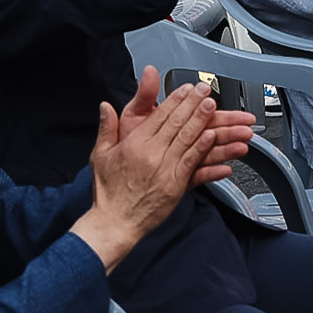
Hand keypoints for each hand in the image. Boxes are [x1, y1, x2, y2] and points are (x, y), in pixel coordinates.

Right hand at [77, 70, 234, 265]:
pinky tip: (212, 137)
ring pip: (187, 139)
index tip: (187, 89)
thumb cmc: (108, 192)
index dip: (175, 100)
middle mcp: (151, 153)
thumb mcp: (99, 155)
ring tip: (213, 106)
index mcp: (134, 144)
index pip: (159, 116)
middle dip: (193, 103)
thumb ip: (106, 128)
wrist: (114, 223)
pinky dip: (203, 149)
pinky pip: (192, 163)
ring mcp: (165, 169)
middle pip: (177, 123)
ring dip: (202, 121)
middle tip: (206, 90)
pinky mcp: (175, 185)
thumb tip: (105, 106)